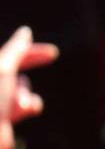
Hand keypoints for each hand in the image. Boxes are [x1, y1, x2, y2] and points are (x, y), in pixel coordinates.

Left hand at [0, 28, 58, 148]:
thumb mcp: (5, 69)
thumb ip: (17, 49)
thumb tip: (26, 32)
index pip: (14, 54)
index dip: (33, 52)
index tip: (54, 53)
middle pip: (20, 72)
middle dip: (25, 82)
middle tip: (20, 97)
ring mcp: (1, 99)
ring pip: (25, 90)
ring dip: (29, 96)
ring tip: (23, 106)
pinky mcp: (7, 116)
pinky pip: (27, 105)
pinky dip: (30, 106)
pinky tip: (28, 110)